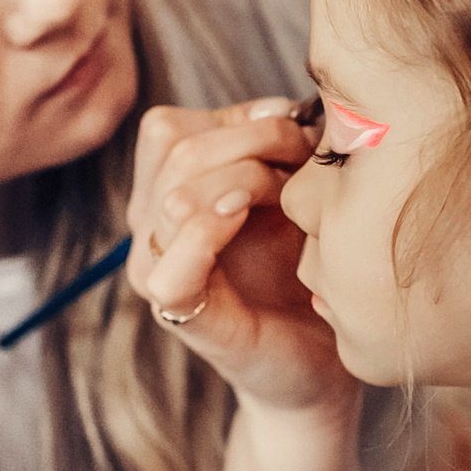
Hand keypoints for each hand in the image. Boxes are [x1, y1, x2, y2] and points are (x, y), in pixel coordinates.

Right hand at [127, 98, 353, 414]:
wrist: (320, 365)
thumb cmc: (306, 277)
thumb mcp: (295, 197)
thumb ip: (280, 150)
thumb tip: (299, 106)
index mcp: (169, 195)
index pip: (168, 130)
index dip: (233, 119)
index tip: (294, 129)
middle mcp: (151, 231)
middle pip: (173, 150)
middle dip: (250, 141)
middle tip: (304, 158)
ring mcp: (158, 273)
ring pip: (172, 196)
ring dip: (242, 178)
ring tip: (289, 194)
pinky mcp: (179, 316)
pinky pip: (168, 267)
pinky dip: (207, 231)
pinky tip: (243, 219)